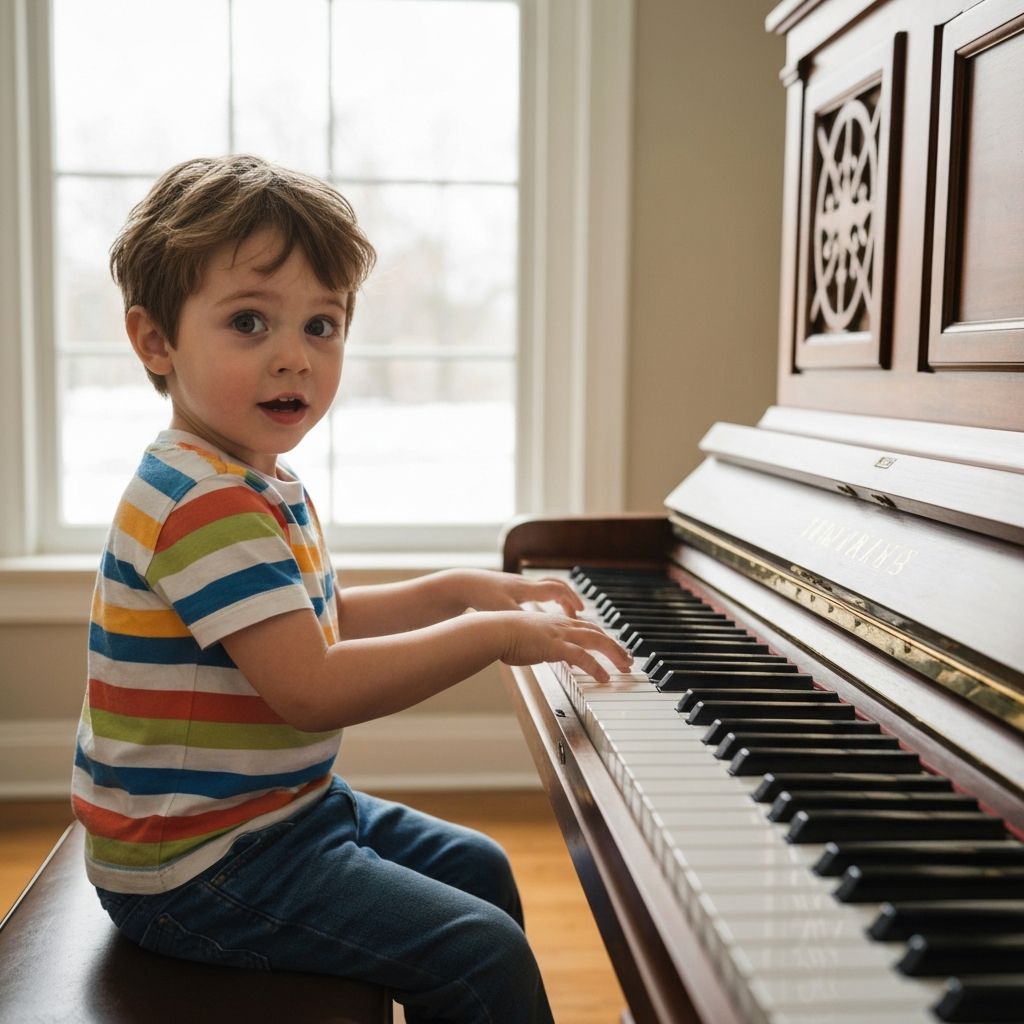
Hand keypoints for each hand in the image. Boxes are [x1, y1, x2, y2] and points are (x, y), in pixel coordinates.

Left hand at [451, 569, 583, 616]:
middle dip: (569, 597)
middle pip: (555, 585)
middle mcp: (524, 584)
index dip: (571, 600)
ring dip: (555, 598)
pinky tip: (535, 612)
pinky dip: (540, 600)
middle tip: (578, 610)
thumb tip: (540, 633)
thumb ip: (523, 620)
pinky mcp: (507, 589)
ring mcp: (515, 585)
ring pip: (543, 587)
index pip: (558, 589)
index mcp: (527, 589)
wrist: (462, 584)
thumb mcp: (504, 611)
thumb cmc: (481, 596)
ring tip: (560, 612)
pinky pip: (531, 591)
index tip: (580, 612)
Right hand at [497, 610, 631, 683]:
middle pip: (598, 633)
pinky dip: (596, 667)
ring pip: (596, 641)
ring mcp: (560, 635)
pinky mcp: (555, 646)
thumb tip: (546, 654)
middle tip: (628, 660)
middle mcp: (562, 625)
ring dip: (614, 654)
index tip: (614, 647)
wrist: (495, 630)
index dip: (603, 637)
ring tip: (625, 667)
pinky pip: (582, 657)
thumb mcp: (529, 638)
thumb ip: (542, 645)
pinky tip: (605, 677)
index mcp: (557, 622)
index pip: (588, 627)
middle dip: (616, 646)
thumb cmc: (505, 634)